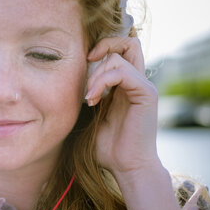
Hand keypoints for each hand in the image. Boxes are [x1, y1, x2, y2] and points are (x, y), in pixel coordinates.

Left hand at [86, 37, 160, 178]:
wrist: (126, 166)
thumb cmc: (107, 147)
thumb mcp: (91, 116)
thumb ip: (88, 96)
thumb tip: (63, 84)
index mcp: (124, 85)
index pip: (120, 49)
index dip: (103, 46)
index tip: (84, 60)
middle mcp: (136, 82)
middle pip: (128, 43)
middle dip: (103, 47)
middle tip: (87, 68)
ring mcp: (143, 87)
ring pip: (120, 56)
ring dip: (96, 74)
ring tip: (88, 97)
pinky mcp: (146, 94)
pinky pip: (123, 72)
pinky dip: (103, 82)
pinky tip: (93, 99)